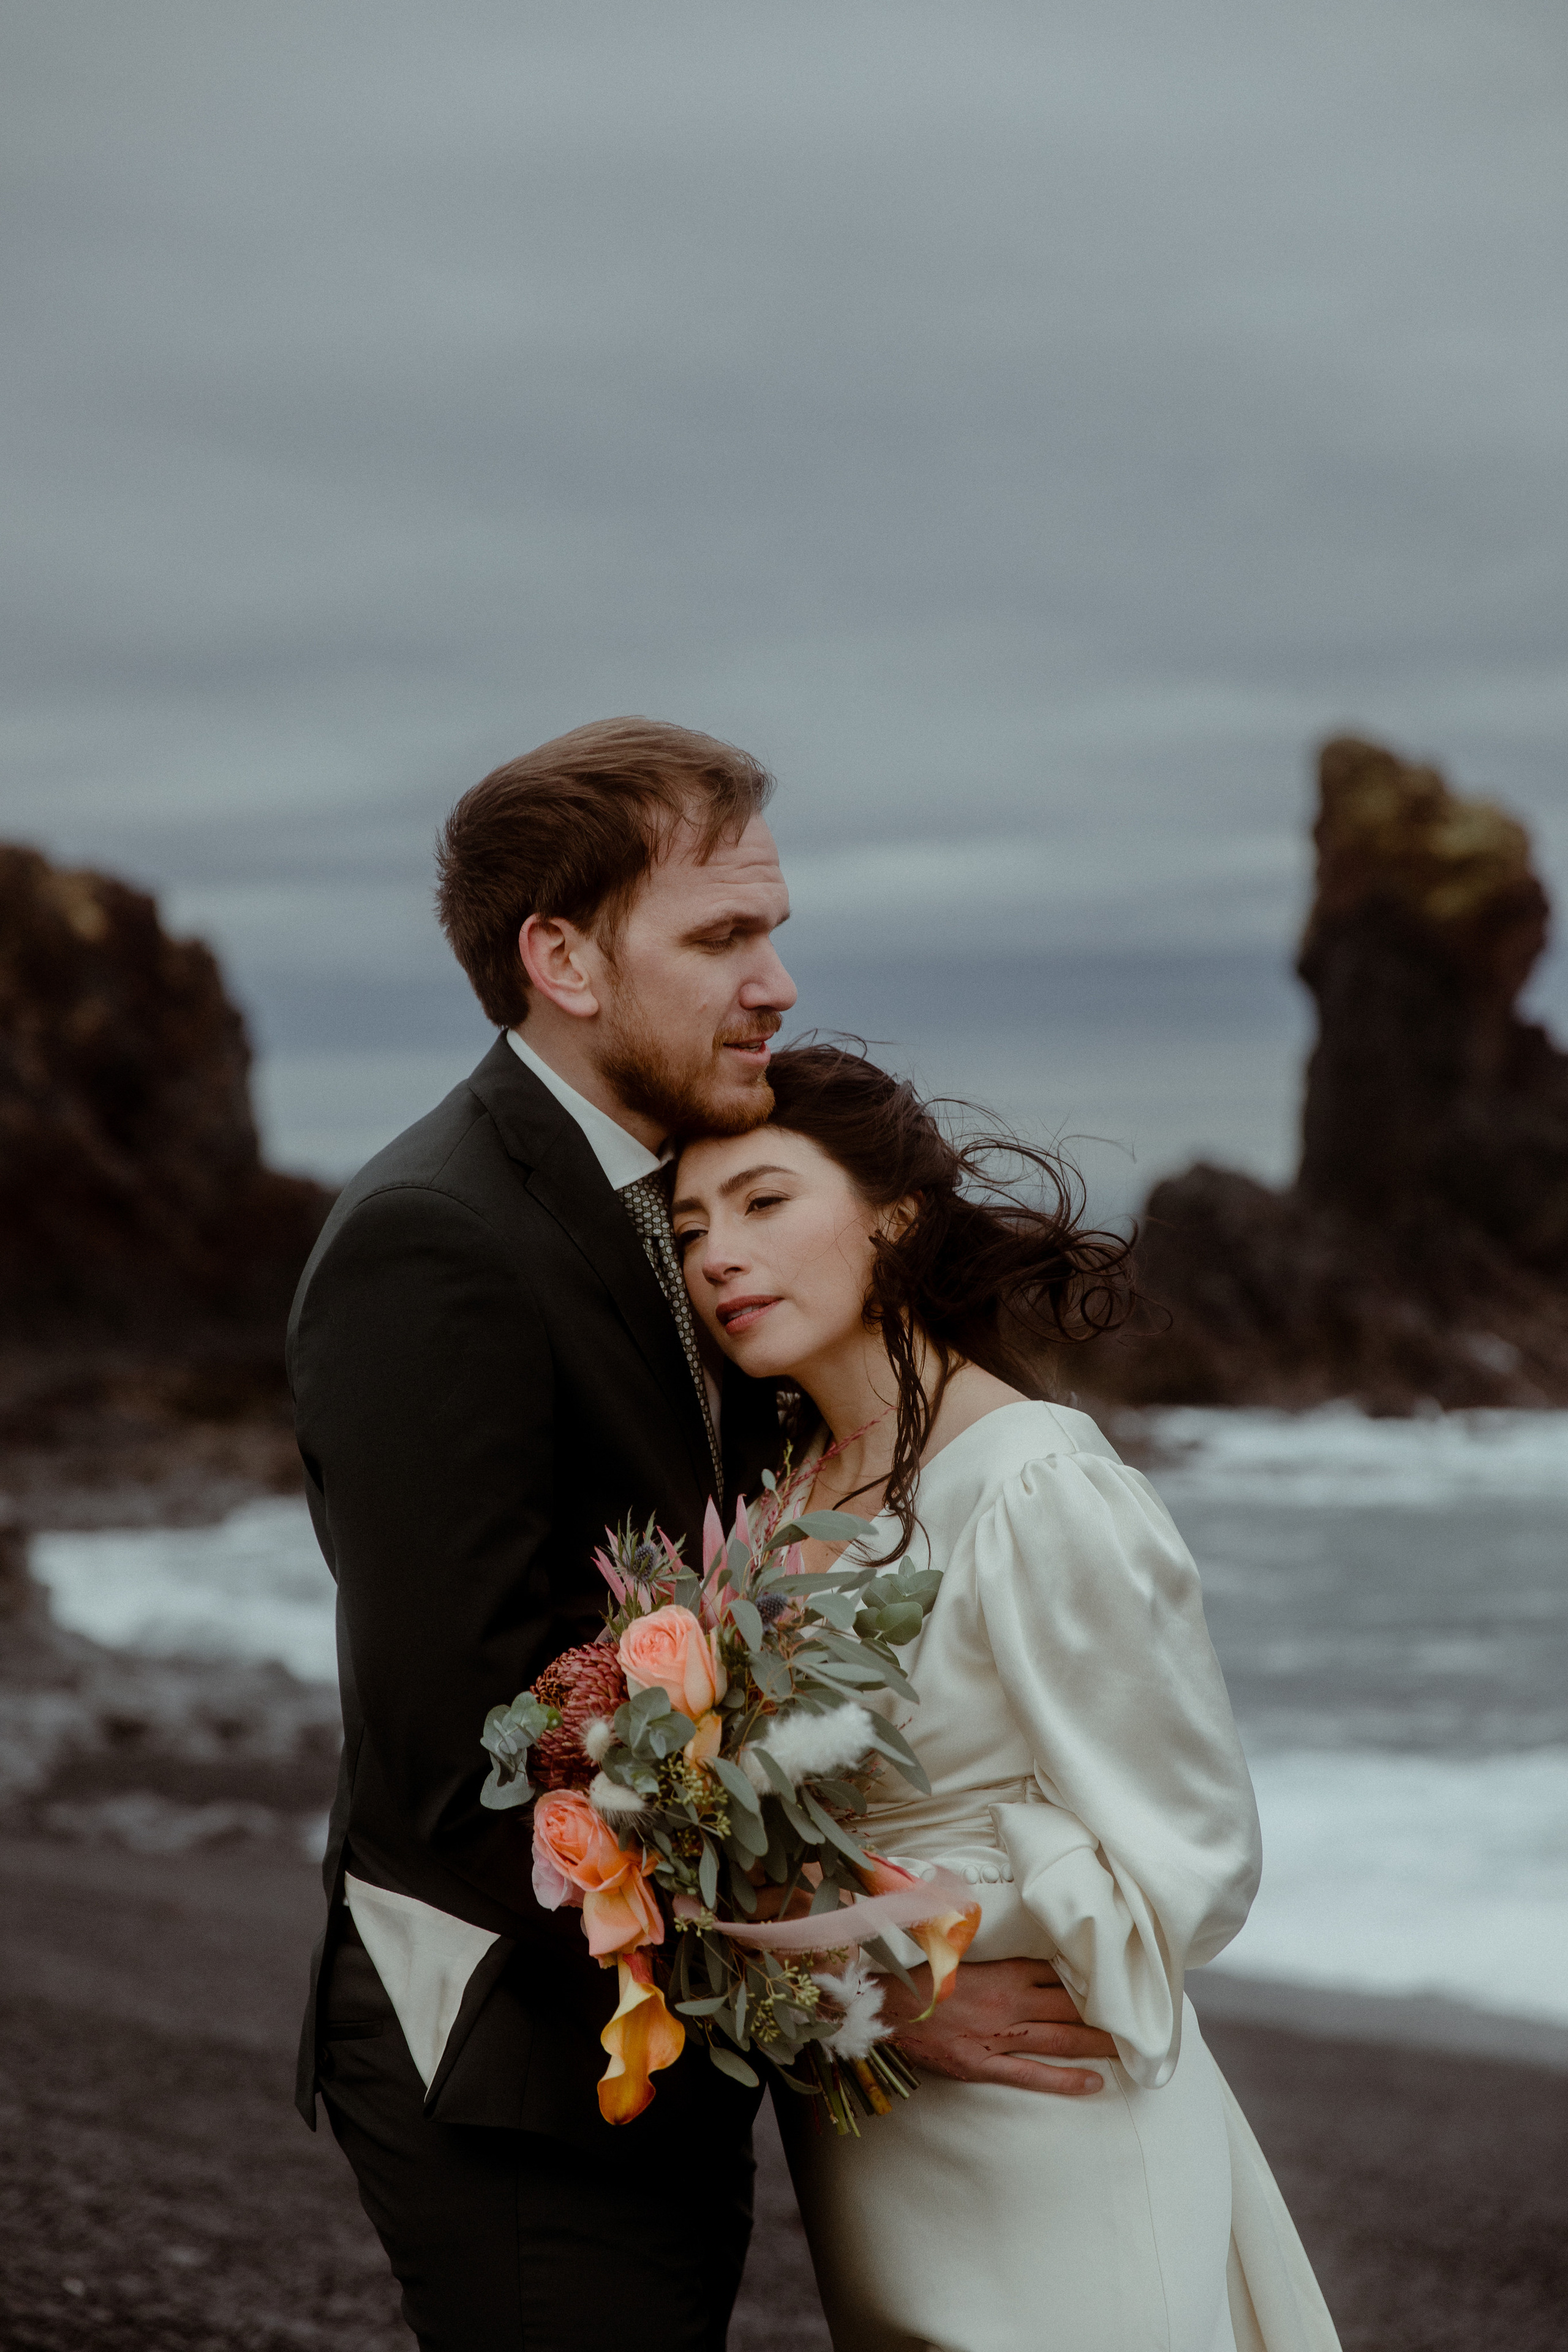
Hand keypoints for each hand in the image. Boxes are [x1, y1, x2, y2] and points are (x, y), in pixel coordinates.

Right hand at [878, 1957, 1116, 2095]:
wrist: (886, 2008)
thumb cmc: (922, 1978)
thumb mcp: (959, 1951)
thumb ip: (994, 1952)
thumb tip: (1024, 1948)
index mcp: (1003, 1970)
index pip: (1056, 1970)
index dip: (1087, 1976)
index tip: (1117, 1980)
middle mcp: (1009, 2001)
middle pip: (1067, 2003)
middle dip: (1105, 2010)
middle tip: (1140, 2017)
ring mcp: (998, 2034)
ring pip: (1059, 2037)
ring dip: (1095, 2041)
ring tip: (1129, 2049)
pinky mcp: (985, 2064)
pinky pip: (1032, 2074)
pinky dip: (1064, 2079)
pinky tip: (1093, 2082)